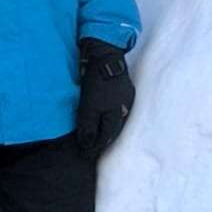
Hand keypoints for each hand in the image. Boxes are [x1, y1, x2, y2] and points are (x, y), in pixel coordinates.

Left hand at [76, 41, 136, 157]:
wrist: (105, 56)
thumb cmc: (97, 82)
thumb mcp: (89, 107)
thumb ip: (89, 126)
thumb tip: (87, 146)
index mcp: (117, 114)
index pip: (107, 136)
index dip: (96, 146)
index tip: (86, 155)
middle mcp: (125, 107)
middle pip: (114, 128)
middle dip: (103, 139)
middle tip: (91, 148)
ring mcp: (125, 96)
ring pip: (115, 118)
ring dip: (105, 127)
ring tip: (96, 134)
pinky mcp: (122, 88)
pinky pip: (115, 107)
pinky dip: (107, 114)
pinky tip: (102, 114)